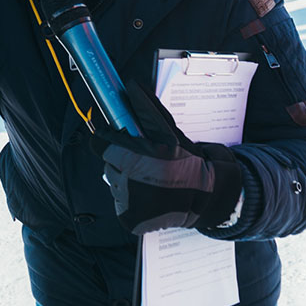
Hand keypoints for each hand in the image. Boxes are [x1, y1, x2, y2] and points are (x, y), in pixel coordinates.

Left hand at [92, 83, 242, 234]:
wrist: (205, 197)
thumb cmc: (186, 160)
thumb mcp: (169, 131)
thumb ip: (147, 109)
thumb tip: (130, 85)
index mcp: (146, 156)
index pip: (100, 143)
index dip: (106, 138)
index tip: (113, 137)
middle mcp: (137, 181)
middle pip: (108, 163)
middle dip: (120, 159)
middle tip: (142, 163)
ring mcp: (133, 204)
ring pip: (113, 183)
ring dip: (125, 179)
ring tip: (149, 181)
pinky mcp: (131, 220)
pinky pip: (119, 203)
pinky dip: (129, 200)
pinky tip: (148, 196)